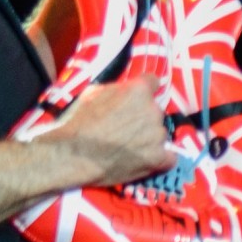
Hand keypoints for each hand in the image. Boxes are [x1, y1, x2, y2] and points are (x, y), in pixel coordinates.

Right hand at [49, 77, 174, 184]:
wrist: (72, 154)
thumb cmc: (78, 121)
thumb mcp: (93, 93)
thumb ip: (116, 90)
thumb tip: (124, 91)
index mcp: (139, 90)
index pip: (153, 81)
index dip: (144, 91)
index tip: (136, 99)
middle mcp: (153, 110)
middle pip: (155, 110)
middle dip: (144, 117)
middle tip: (126, 128)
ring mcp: (157, 135)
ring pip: (160, 133)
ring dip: (149, 138)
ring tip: (130, 148)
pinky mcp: (158, 158)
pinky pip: (169, 157)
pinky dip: (160, 159)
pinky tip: (146, 160)